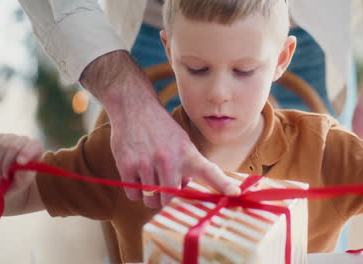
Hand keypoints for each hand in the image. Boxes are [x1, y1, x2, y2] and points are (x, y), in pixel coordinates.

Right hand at [0, 134, 41, 194]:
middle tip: (4, 178)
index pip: (35, 145)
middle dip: (7, 164)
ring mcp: (8, 137)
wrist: (3, 181)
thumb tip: (21, 165)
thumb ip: (24, 176)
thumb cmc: (16, 181)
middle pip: (14, 146)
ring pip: (1, 146)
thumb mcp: (21, 183)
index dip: (27, 152)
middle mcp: (23, 141)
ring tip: (0, 175)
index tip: (20, 162)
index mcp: (35, 149)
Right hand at [80, 51, 240, 208]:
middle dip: (167, 197)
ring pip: (151, 199)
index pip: (209, 171)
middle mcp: (169, 159)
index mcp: (188, 153)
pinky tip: (138, 176)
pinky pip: (134, 194)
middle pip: (170, 198)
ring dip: (151, 195)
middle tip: (164, 184)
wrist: (134, 107)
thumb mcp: (182, 141)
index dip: (223, 184)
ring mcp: (147, 163)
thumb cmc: (161, 128)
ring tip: (150, 176)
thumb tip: (185, 188)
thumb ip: (188, 166)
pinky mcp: (127, 165)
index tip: (235, 192)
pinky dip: (136, 191)